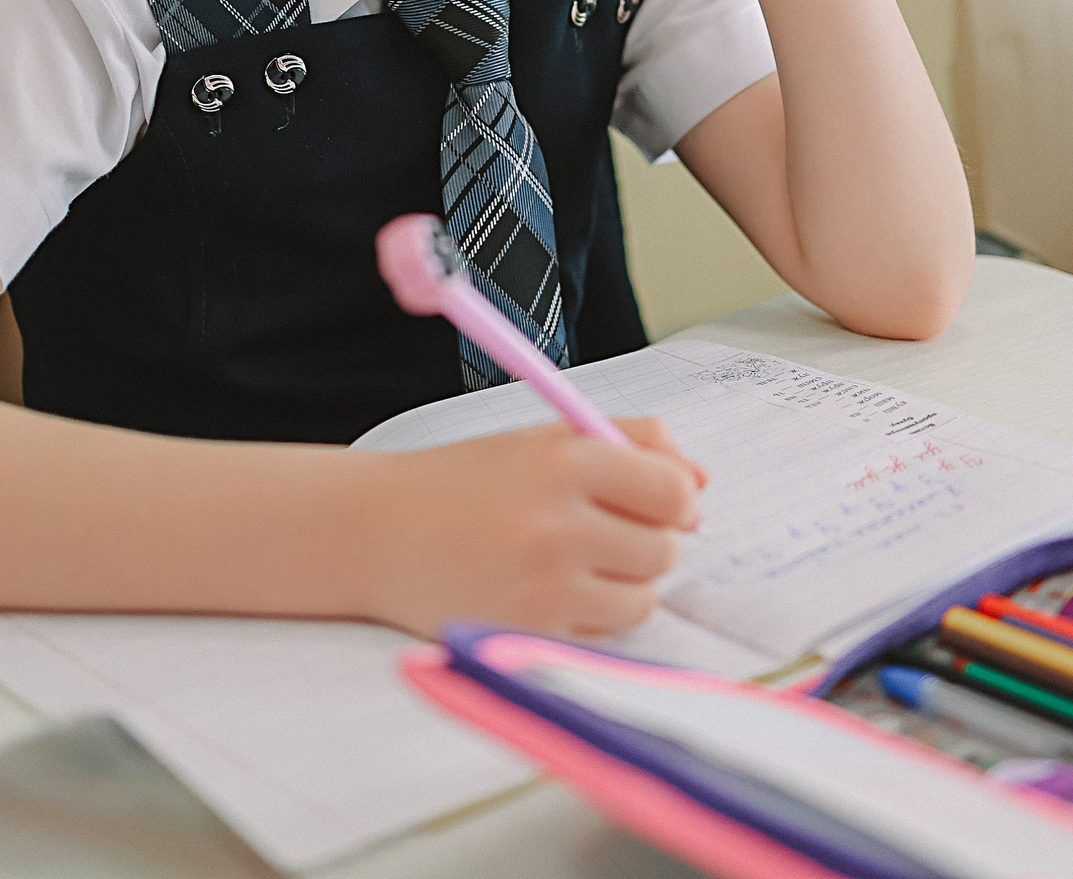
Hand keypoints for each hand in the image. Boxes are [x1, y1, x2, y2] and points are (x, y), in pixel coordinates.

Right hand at [358, 418, 705, 637]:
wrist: (372, 531)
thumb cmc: (462, 483)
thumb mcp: (542, 439)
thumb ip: (630, 441)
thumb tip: (700, 481)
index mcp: (564, 460)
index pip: (671, 490)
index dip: (677, 500)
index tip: (663, 505)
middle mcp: (557, 523)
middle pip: (664, 549)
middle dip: (648, 543)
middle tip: (606, 533)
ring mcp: (543, 585)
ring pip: (642, 599)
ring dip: (624, 584)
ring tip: (576, 564)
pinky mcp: (528, 632)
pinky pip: (602, 632)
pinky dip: (589, 617)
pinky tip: (548, 591)